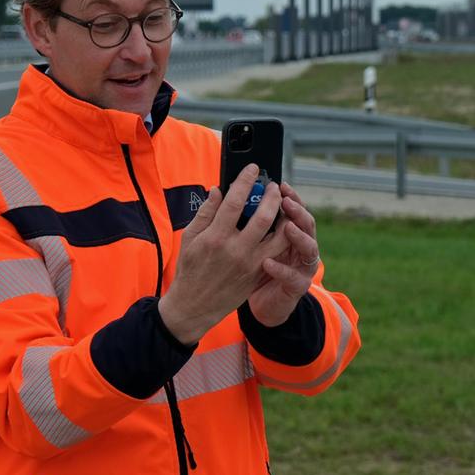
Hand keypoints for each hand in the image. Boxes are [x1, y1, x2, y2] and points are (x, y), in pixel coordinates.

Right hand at [159, 165, 288, 344]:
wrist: (194, 306)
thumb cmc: (190, 269)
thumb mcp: (190, 238)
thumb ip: (205, 213)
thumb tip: (218, 190)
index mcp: (215, 238)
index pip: (234, 202)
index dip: (245, 181)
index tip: (253, 168)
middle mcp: (236, 250)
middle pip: (263, 216)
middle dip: (272, 196)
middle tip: (273, 186)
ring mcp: (251, 263)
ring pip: (279, 235)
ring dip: (285, 216)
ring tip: (284, 204)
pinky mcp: (258, 273)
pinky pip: (278, 251)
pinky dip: (284, 236)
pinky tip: (283, 224)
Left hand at [246, 183, 321, 326]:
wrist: (265, 305)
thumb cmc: (258, 271)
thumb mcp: (255, 244)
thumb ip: (252, 225)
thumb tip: (241, 200)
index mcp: (292, 235)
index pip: (296, 211)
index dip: (292, 198)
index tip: (281, 185)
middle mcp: (302, 248)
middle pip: (307, 225)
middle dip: (298, 211)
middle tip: (286, 201)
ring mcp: (303, 267)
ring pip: (309, 248)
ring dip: (299, 236)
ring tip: (287, 227)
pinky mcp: (298, 286)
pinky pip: (292, 277)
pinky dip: (281, 269)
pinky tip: (268, 263)